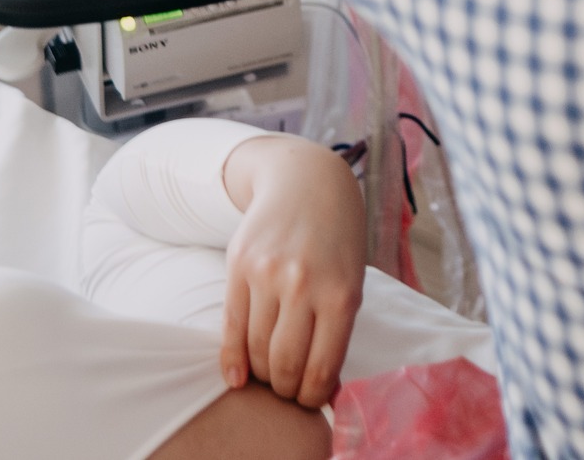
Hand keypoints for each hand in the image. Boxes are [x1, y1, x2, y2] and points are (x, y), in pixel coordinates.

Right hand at [220, 136, 366, 409]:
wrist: (306, 181)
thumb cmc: (336, 238)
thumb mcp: (352, 280)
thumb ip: (337, 329)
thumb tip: (324, 388)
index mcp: (341, 295)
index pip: (321, 368)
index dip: (313, 396)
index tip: (310, 401)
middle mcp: (303, 285)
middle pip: (285, 364)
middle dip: (286, 389)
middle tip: (287, 392)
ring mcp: (267, 274)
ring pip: (256, 350)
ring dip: (261, 374)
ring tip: (269, 376)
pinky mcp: (238, 265)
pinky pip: (231, 326)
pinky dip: (232, 360)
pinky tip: (237, 377)